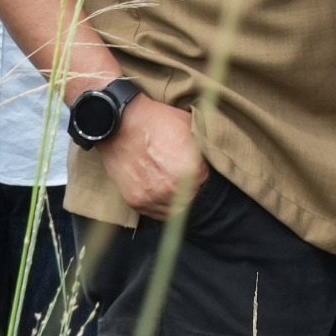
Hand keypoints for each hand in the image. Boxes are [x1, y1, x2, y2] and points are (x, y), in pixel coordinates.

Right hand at [100, 95, 209, 221]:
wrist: (121, 124)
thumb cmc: (159, 122)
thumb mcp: (192, 128)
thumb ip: (205, 150)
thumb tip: (214, 160)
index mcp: (191, 172)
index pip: (209, 184)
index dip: (206, 176)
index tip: (201, 170)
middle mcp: (171, 190)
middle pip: (194, 201)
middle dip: (194, 191)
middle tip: (189, 180)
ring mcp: (152, 198)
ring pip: (175, 212)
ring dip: (178, 202)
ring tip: (174, 185)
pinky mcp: (136, 201)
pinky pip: (156, 213)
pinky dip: (162, 205)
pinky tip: (163, 192)